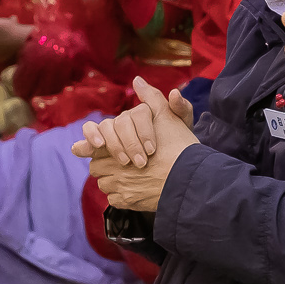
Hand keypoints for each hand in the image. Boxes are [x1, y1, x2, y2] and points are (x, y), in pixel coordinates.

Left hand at [71, 79, 196, 211]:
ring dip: (114, 180)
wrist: (191, 178)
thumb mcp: (167, 116)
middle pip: (96, 167)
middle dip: (107, 163)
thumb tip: (137, 80)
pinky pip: (116, 200)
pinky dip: (123, 196)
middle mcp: (113, 167)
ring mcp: (119, 187)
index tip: (95, 149)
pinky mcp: (127, 203)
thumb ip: (151, 98)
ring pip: (105, 184)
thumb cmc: (179, 146)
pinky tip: (138, 189)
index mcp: (116, 144)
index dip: (94, 147)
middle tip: (123, 161)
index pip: (94, 146)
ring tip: (131, 175)